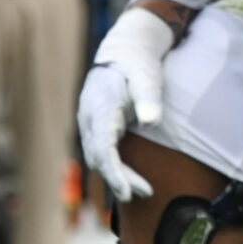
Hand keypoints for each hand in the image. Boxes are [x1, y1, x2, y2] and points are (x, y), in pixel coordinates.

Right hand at [78, 7, 177, 202]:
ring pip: (99, 158)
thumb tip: (152, 122)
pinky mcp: (97, 128)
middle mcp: (90, 119)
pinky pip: (102, 153)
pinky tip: (131, 179)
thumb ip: (149, 97)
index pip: (103, 147)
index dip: (113, 171)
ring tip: (145, 190)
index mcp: (100, 107)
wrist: (124, 50)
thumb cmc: (138, 63)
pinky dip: (115, 167)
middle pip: (100, 157)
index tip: (126, 190)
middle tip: (145, 192)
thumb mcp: (147, 76)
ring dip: (119, 176)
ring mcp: (91, 124)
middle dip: (120, 179)